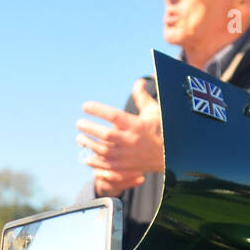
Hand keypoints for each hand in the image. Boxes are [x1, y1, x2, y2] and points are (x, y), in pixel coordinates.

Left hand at [77, 79, 164, 196]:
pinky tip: (85, 156)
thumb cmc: (161, 130)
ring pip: (103, 151)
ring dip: (89, 144)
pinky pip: (106, 166)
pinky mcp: (126, 167)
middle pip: (106, 135)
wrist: (171, 156)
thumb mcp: (154, 112)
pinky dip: (94, 162)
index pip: (114, 116)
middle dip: (90, 128)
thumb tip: (139, 82)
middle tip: (79, 123)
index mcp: (137, 125)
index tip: (85, 106)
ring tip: (79, 138)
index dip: (98, 110)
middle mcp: (132, 141)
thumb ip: (142, 97)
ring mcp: (128, 156)